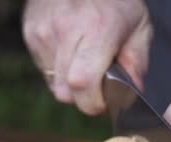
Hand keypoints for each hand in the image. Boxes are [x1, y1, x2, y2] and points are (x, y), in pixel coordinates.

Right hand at [22, 0, 151, 114]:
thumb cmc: (115, 0)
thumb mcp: (139, 25)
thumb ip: (137, 62)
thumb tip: (132, 93)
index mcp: (98, 29)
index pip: (83, 83)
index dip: (93, 103)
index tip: (104, 101)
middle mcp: (66, 30)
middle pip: (65, 92)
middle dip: (83, 97)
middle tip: (97, 86)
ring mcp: (44, 31)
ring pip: (54, 84)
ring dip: (70, 84)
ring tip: (84, 62)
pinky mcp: (31, 32)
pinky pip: (44, 69)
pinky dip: (58, 69)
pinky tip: (70, 50)